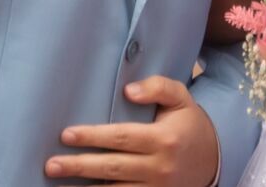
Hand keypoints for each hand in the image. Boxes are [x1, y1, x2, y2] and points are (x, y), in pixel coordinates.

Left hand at [48, 77, 218, 184]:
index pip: (121, 137)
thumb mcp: (181, 98)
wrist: (214, 159)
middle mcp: (159, 167)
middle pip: (112, 167)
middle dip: (79, 166)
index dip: (92, 137)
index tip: (66, 135)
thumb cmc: (189, 124)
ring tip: (57, 184)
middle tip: (51, 165)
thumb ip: (157, 87)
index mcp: (164, 139)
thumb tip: (129, 91)